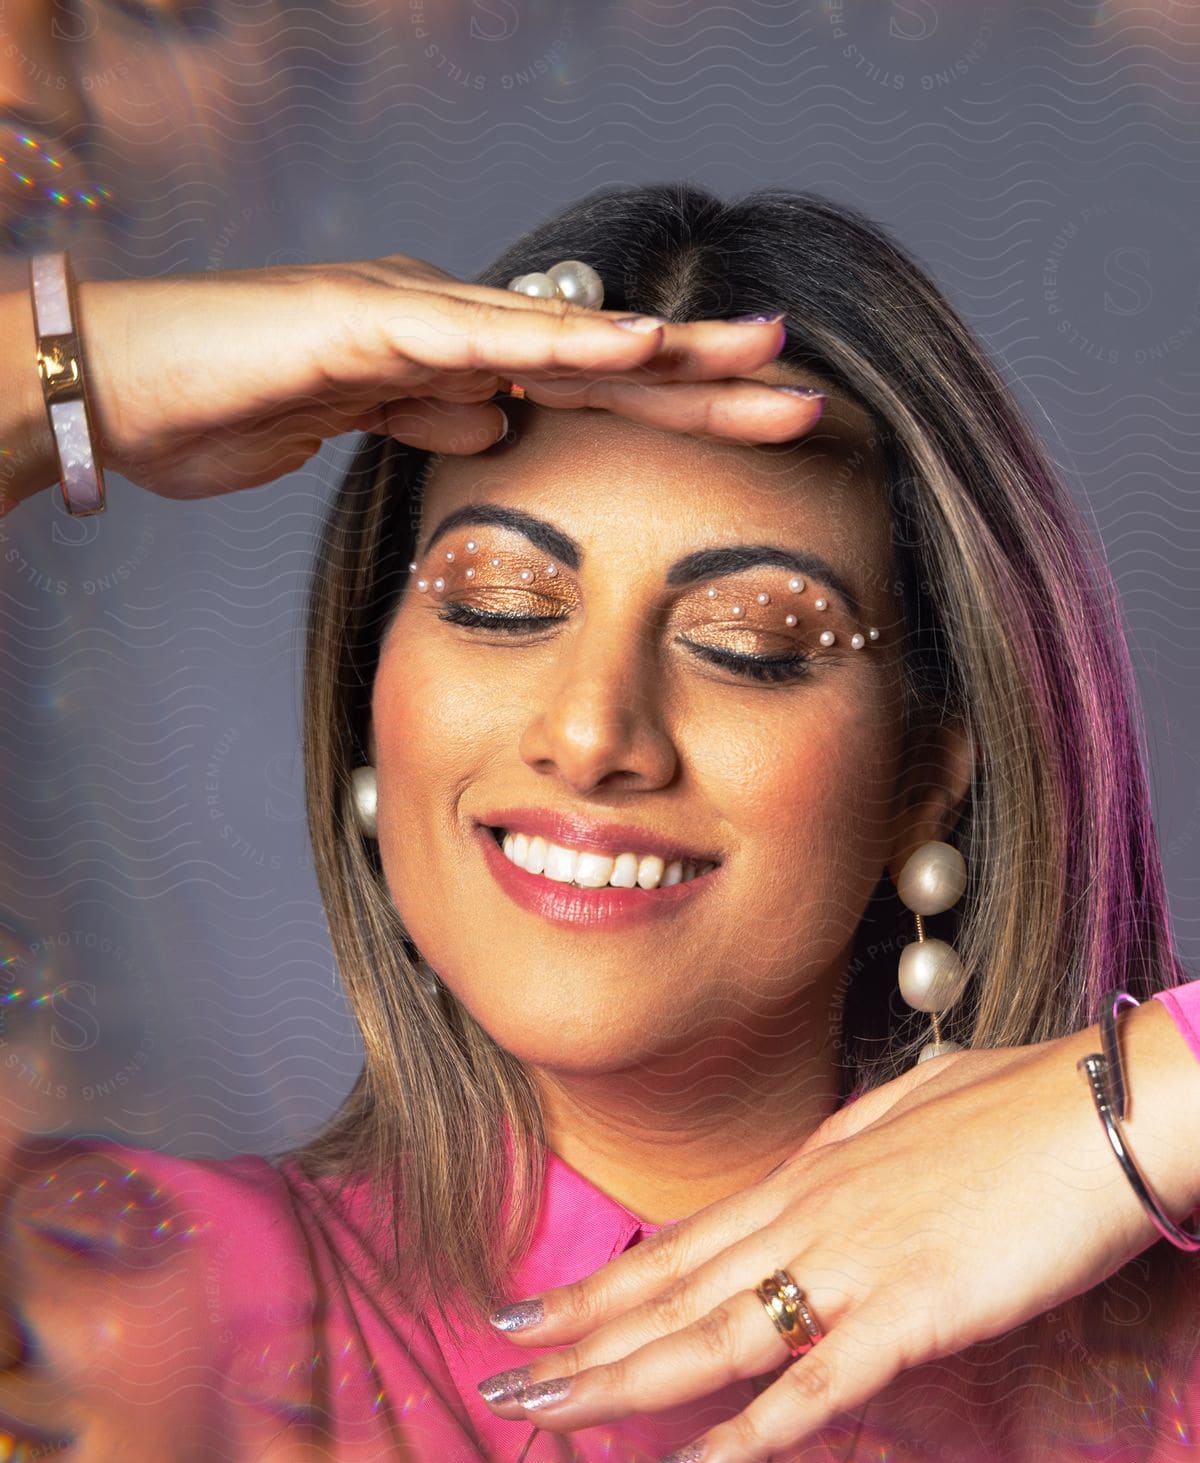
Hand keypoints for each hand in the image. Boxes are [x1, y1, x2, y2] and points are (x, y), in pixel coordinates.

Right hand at [26, 263, 818, 503]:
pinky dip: (561, 344)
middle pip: (602, 363)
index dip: (676, 411)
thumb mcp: (355, 432)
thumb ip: (431, 421)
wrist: (117, 388)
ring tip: (763, 354)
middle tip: (809, 389)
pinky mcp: (366, 327)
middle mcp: (450, 332)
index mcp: (453, 366)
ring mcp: (413, 320)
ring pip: (562, 337)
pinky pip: (479, 338)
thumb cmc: (224, 408)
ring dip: (667, 351)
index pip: (587, 395)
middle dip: (708, 381)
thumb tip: (500, 428)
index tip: (759, 431)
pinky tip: (638, 348)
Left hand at [476, 1003, 1199, 1462]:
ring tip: (540, 1412)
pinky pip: (812, 1387)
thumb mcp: (909, 1111)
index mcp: (808, 1173)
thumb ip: (850, 1148)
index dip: (600, 1283)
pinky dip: (744, 1432)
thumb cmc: (1023, 1103)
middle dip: (576, 1336)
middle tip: (494, 1371)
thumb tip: (816, 1162)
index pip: (680, 1242)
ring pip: (709, 1335)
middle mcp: (807, 1218)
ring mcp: (852, 1264)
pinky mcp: (913, 1311)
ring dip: (617, 1378)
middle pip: (670, 1290)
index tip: (530, 1308)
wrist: (1108, 1104)